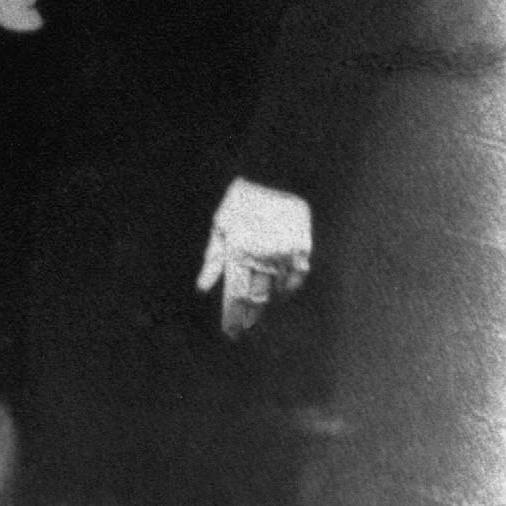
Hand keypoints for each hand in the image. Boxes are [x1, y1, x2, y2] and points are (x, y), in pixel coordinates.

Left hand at [196, 180, 312, 338]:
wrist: (275, 173)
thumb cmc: (241, 199)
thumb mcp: (220, 224)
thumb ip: (213, 259)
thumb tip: (203, 288)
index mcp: (238, 251)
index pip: (235, 295)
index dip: (232, 317)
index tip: (230, 332)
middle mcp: (262, 257)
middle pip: (255, 298)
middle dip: (246, 316)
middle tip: (241, 329)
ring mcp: (284, 254)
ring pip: (275, 290)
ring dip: (264, 303)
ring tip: (254, 313)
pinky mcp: (302, 248)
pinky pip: (296, 278)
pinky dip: (286, 288)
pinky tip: (277, 293)